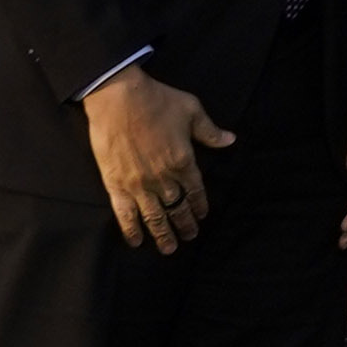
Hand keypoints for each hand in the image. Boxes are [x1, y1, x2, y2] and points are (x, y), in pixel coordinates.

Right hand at [82, 65, 233, 253]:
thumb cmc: (157, 100)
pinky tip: (136, 242)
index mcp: (183, 161)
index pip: (195, 191)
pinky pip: (125, 214)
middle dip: (184, 225)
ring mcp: (139, 185)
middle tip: (189, 236)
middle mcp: (163, 178)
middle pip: (176, 208)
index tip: (202, 216)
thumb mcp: (191, 110)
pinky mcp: (116, 185)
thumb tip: (230, 140)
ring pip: (154, 217)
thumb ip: (210, 131)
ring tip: (169, 249)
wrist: (118, 98)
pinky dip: (131, 230)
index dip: (199, 206)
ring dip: (163, 235)